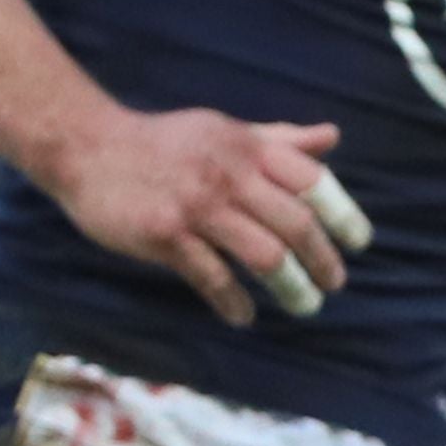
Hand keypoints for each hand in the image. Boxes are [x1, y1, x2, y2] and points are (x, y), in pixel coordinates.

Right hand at [54, 107, 364, 327]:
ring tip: (304, 304)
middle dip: (322, 259)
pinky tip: (243, 315)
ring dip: (291, 287)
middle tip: (334, 284)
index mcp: (247, 147)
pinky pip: (213, 277)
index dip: (342, 214)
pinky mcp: (165, 235)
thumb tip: (332, 139)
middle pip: (296, 223)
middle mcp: (228, 174)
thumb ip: (279, 139)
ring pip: (264, 255)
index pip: (313, 181)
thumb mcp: (224, 130)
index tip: (359, 243)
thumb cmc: (164, 142)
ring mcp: (196, 206)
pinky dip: (234, 301)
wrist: (86, 145)